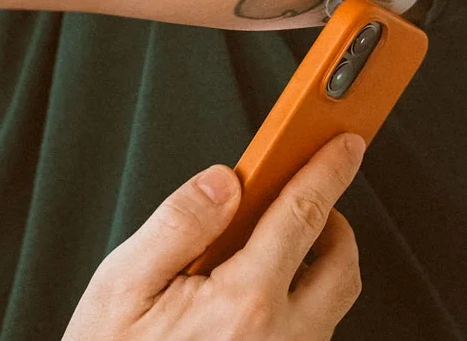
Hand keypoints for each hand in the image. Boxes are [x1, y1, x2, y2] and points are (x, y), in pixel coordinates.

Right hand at [63, 134, 365, 340]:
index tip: (343, 145)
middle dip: (333, 222)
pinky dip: (301, 305)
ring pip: (333, 306)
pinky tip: (258, 298)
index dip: (327, 171)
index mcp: (242, 306)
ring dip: (317, 268)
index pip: (302, 217)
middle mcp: (279, 340)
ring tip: (271, 251)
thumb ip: (179, 225)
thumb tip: (223, 182)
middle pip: (341, 265)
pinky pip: (312, 336)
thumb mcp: (122, 287)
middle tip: (302, 199)